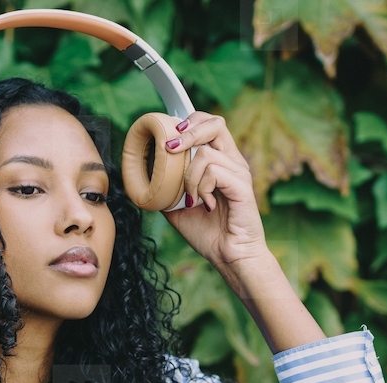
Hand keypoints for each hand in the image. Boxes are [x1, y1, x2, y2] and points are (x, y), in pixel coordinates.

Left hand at [161, 111, 269, 276]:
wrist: (229, 257)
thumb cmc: (209, 233)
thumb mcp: (178, 207)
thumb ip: (168, 188)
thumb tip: (144, 176)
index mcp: (221, 162)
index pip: (210, 125)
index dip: (191, 121)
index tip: (171, 134)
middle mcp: (232, 162)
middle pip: (215, 123)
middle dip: (189, 131)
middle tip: (171, 147)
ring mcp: (239, 172)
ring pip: (206, 153)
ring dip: (189, 176)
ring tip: (191, 198)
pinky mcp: (242, 186)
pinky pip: (214, 171)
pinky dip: (201, 186)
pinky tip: (204, 203)